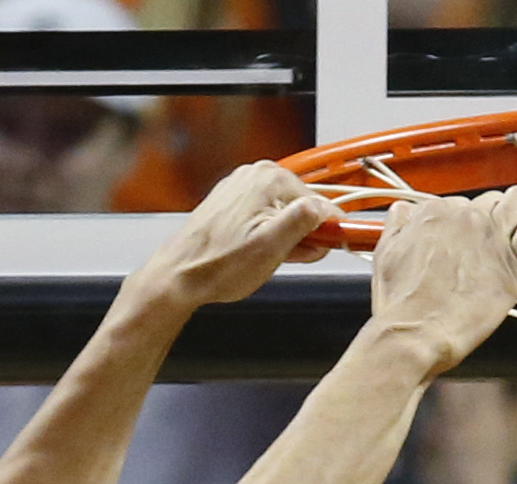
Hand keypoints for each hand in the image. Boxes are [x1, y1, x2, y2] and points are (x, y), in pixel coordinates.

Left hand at [136, 162, 330, 309]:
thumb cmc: (219, 265)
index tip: (336, 246)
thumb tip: (326, 210)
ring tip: (271, 258)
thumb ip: (304, 222)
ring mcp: (242, 187)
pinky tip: (260, 254)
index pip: (320, 202)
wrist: (179, 275)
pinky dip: (269, 235)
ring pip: (283, 212)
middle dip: (305, 235)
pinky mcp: (232, 202)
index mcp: (270, 179)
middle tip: (294, 258)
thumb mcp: (272, 247)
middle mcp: (255, 175)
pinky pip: (264, 216)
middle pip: (302, 206)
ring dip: (287, 238)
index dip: (330, 230)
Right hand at [366, 187, 516, 378]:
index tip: (463, 241)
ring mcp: (490, 236)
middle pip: (489, 201)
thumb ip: (397, 225)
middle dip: (491, 217)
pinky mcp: (512, 260)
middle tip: (487, 243)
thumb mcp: (386, 254)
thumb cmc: (401, 305)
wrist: (414, 334)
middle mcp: (464, 217)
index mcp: (434, 212)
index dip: (463, 223)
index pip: (460, 203)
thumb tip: (404, 210)